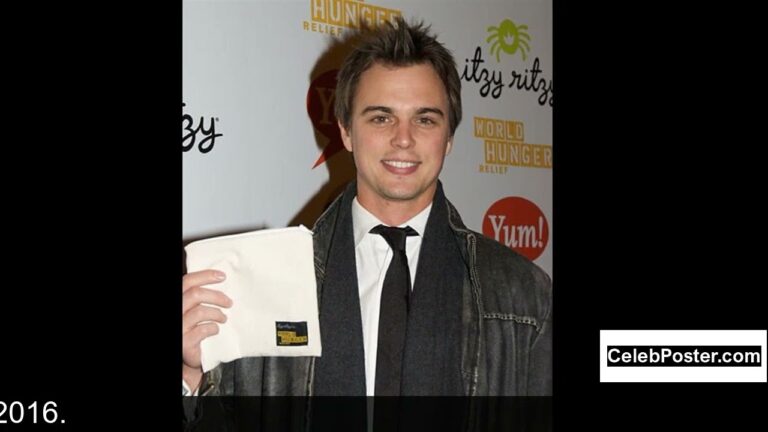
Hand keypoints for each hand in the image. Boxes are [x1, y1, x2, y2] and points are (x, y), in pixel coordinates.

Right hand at [182, 269, 231, 390]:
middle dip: (216, 296)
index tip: (222, 276)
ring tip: (224, 318)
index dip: (205, 276)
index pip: (187, 282)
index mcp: (178, 301)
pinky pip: (203, 330)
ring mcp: (179, 327)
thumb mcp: (194, 310)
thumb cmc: (193, 328)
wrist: (188, 356)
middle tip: (229, 302)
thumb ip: (199, 297)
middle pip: (195, 295)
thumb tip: (220, 279)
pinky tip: (216, 330)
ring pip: (200, 312)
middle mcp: (175, 312)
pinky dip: (213, 328)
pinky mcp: (184, 342)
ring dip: (217, 314)